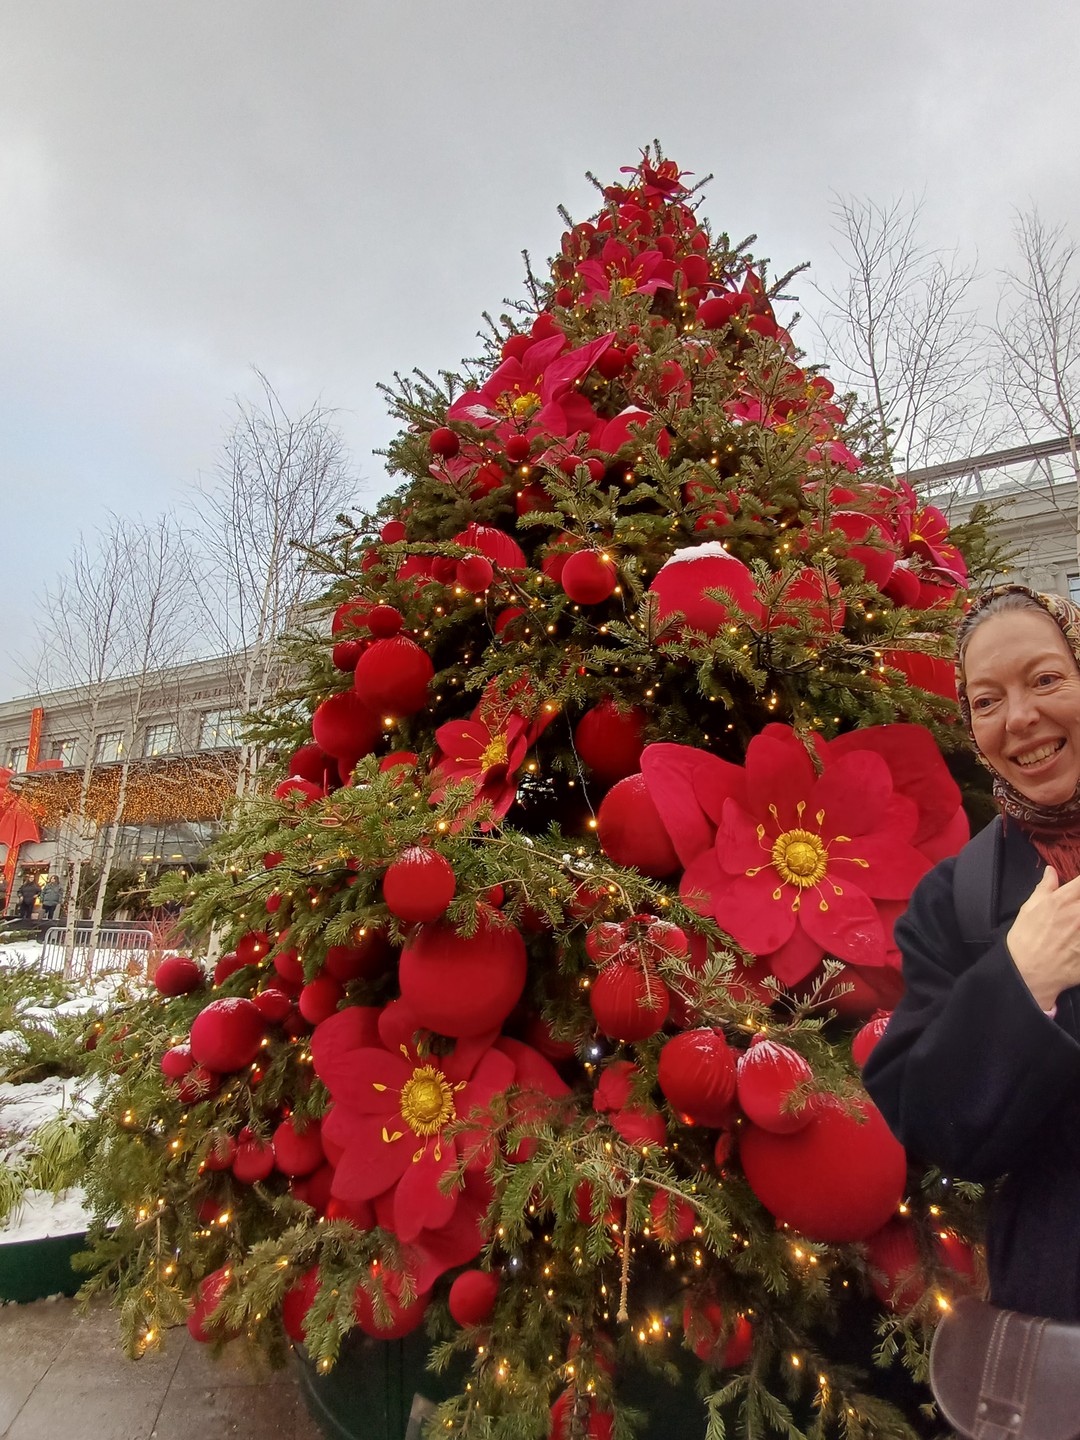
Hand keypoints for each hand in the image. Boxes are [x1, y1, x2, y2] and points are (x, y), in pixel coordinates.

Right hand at [1006, 867, 1079, 1008]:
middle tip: (1076, 914)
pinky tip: (1078, 944)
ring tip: (1076, 929)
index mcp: (1063, 900)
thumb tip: (1051, 870)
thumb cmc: (1025, 939)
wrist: (1026, 973)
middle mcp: (1079, 914)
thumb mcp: (1029, 909)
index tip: (1078, 891)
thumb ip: (1045, 888)